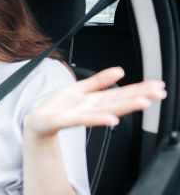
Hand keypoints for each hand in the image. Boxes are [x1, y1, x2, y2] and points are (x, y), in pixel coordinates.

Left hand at [25, 67, 166, 137]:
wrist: (37, 123)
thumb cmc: (57, 107)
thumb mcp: (79, 89)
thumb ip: (99, 81)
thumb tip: (120, 71)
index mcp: (94, 100)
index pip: (120, 93)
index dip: (139, 89)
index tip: (157, 87)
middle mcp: (90, 108)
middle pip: (117, 101)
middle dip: (138, 97)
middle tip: (158, 94)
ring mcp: (78, 115)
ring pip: (105, 110)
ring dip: (124, 107)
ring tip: (142, 103)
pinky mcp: (64, 120)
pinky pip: (82, 119)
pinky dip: (97, 119)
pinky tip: (111, 119)